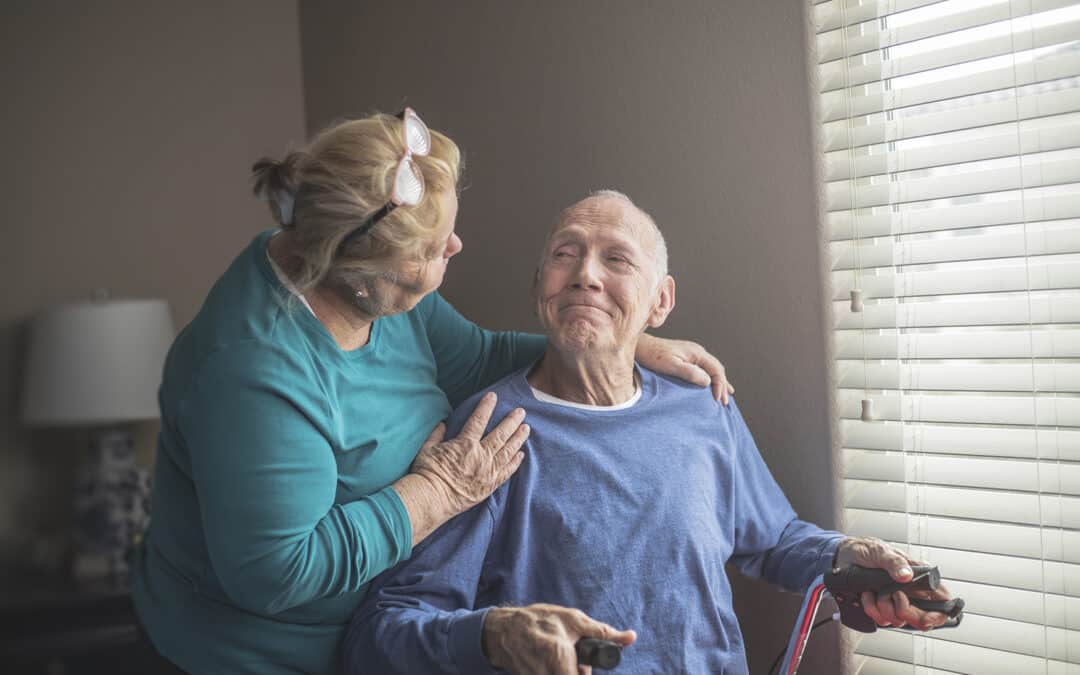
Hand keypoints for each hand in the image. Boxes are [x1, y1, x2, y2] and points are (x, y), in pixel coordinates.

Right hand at [410, 392, 529, 516]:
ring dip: (518, 438)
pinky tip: (521, 455)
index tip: (493, 396)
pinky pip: (507, 471)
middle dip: (512, 421)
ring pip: (508, 451)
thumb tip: (442, 424)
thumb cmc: (427, 473)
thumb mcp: (427, 449)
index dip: (486, 407)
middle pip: (500, 434)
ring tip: (526, 428)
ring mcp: (488, 471)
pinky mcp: (490, 485)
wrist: (432, 500)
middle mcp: (481, 456)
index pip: (479, 420)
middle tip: (521, 412)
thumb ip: (436, 435)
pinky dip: (515, 462)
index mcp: (465, 444)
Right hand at [483, 604, 635, 674]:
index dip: (586, 672)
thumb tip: (630, 637)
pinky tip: (547, 663)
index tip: (585, 667)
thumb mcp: (573, 620)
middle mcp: (546, 674)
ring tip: (559, 659)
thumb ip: (602, 632)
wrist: (503, 630)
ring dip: (566, 671)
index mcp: (559, 658)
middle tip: (574, 660)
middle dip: (579, 672)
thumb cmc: (539, 620)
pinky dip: (553, 673)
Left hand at [635, 334, 733, 403]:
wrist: (641, 348)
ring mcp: (692, 355)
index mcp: (697, 353)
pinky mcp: (686, 358)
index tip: (718, 399)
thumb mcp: (672, 365)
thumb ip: (690, 373)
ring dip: (719, 383)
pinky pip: (704, 369)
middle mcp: (697, 352)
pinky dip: (710, 379)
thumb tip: (708, 381)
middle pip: (716, 370)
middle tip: (724, 403)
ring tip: (726, 396)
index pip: (716, 370)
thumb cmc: (653, 356)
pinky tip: (711, 385)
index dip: (720, 385)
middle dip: (722, 386)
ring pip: (711, 370)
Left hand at [834, 536, 952, 630]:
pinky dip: (871, 609)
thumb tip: (906, 575)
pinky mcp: (881, 607)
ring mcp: (896, 602)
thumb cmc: (867, 549)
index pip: (942, 601)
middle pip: (922, 619)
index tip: (925, 618)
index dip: (939, 614)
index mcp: (919, 577)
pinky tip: (867, 594)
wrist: (844, 555)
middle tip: (894, 596)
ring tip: (875, 591)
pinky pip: (881, 620)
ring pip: (899, 621)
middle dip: (906, 612)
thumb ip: (894, 562)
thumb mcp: (881, 552)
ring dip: (884, 608)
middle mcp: (911, 592)